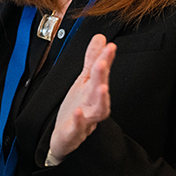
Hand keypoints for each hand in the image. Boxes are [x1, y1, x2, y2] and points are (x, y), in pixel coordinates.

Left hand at [49, 34, 116, 161]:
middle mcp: (92, 105)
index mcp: (93, 91)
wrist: (64, 138)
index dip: (106, 59)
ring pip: (97, 111)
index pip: (101, 73)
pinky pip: (78, 129)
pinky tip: (78, 112)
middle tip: (103, 62)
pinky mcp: (73, 133)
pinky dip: (79, 121)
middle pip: (100, 90)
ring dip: (100, 100)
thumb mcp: (83, 81)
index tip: (110, 46)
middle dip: (102, 76)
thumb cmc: (76, 108)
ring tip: (102, 87)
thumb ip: (92, 59)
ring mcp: (85, 120)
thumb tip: (101, 38)